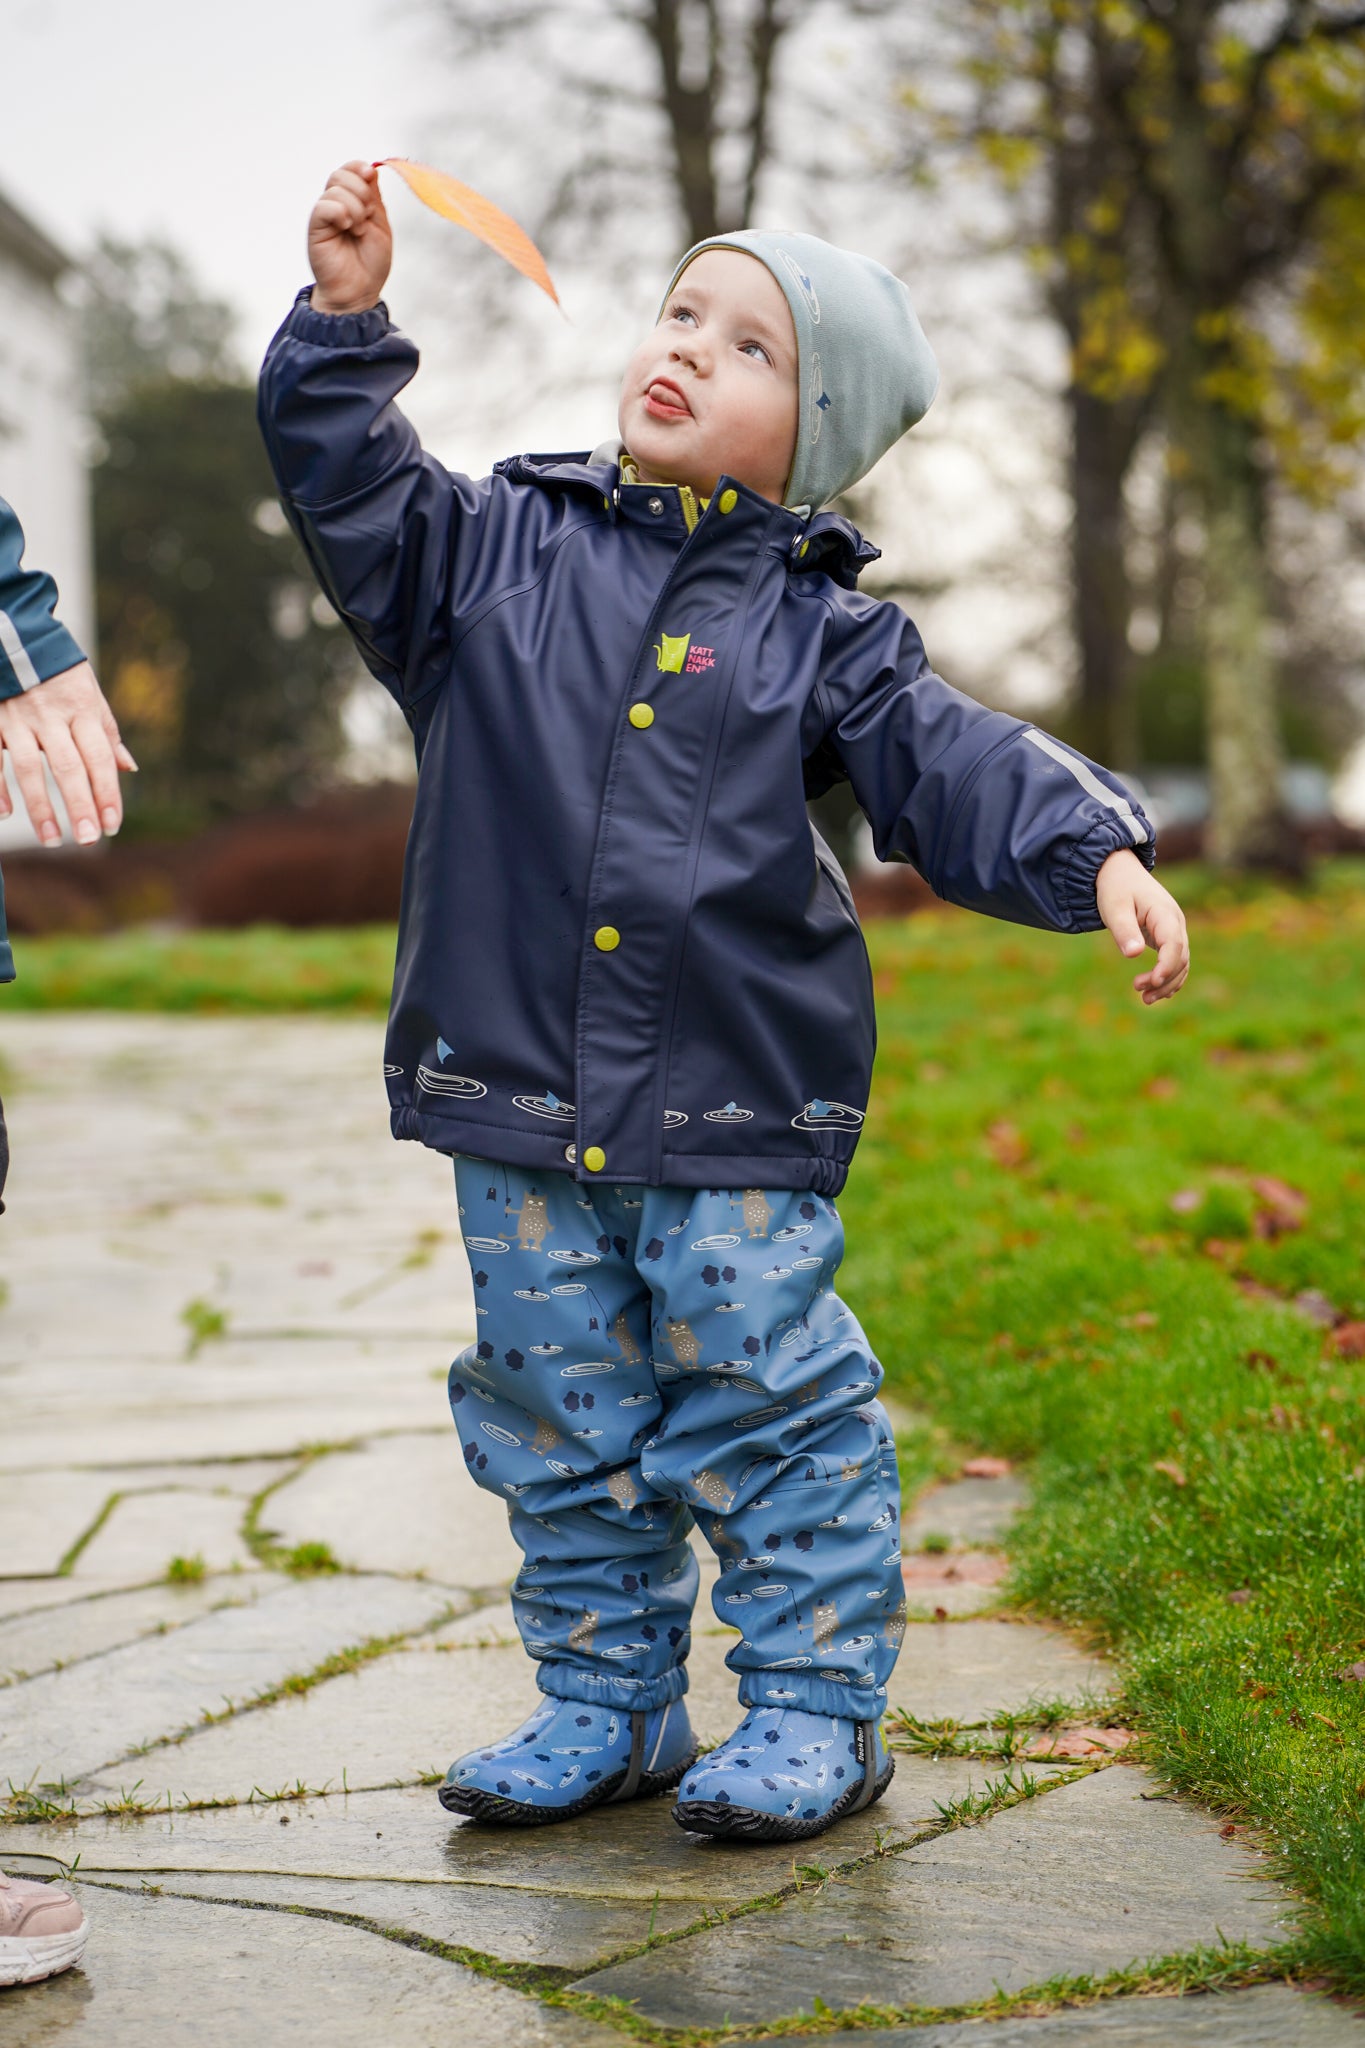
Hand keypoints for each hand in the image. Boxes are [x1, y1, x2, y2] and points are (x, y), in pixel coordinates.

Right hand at [0, 661, 136, 846]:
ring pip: (29, 768)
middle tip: (88, 839)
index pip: (100, 758)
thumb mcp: (90, 693)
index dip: (108, 793)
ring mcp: (19, 718)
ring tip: (52, 839)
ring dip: (41, 807)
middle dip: (80, 806)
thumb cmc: (59, 671)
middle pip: (69, 767)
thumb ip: (106, 731)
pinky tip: (6, 814)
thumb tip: (130, 767)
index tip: (113, 825)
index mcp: (83, 709)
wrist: (14, 634)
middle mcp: (52, 716)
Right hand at [308, 160, 391, 313]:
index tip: (369, 174)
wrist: (359, 291)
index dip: (359, 167)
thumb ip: (375, 198)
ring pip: (335, 187)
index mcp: (353, 201)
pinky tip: (347, 228)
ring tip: (359, 230)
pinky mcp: (315, 227)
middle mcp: (336, 205)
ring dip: (354, 207)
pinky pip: (323, 205)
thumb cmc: (370, 264)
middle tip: (367, 216)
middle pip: (340, 174)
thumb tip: (370, 169)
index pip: (351, 170)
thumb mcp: (380, 226)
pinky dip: (340, 212)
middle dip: (360, 190)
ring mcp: (325, 215)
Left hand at [1095, 848, 1189, 1004]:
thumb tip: (1133, 954)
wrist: (1119, 872)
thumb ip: (1124, 930)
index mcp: (1164, 914)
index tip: (1152, 982)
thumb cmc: (1115, 888)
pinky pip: (1176, 960)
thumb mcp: (1114, 907)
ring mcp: (1174, 930)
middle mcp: (1175, 922)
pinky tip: (1155, 992)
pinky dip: (1169, 977)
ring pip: (1181, 962)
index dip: (1166, 966)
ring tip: (1145, 999)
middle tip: (1138, 991)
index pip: (1174, 944)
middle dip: (1163, 979)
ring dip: (1167, 982)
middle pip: (1181, 957)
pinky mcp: (1167, 936)